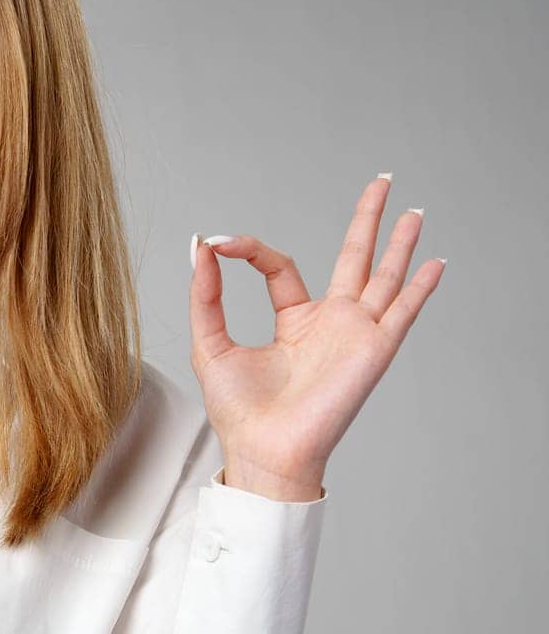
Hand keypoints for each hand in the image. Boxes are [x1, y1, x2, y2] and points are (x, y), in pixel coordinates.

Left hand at [188, 173, 445, 501]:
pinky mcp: (373, 349)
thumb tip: (199, 247)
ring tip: (412, 210)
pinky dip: (419, 287)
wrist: (263, 450)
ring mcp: (355, 334)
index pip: (282, 267)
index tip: (219, 242)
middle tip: (381, 182)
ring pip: (383, 277)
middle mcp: (329, 324)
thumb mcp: (210, 342)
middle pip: (354, 258)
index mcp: (294, 322)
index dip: (251, 249)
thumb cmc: (239, 410)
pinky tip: (434, 263)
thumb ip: (206, 295)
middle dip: (367, 220)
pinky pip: (402, 311)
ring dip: (399, 243)